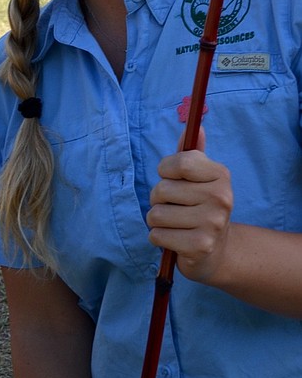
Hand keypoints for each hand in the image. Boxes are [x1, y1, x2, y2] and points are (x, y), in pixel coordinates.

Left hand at [147, 133, 233, 282]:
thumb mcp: (198, 178)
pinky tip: (175, 239)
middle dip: (159, 200)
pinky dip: (159, 238)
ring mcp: (212, 223)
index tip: (171, 177)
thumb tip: (197, 127)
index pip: (179, 162)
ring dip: (157, 221)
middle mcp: (221, 198)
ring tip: (175, 224)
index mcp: (220, 175)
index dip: (165, 170)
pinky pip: (156, 235)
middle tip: (175, 207)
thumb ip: (191, 154)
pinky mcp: (200, 246)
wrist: (217, 250)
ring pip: (156, 214)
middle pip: (161, 190)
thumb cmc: (199, 207)